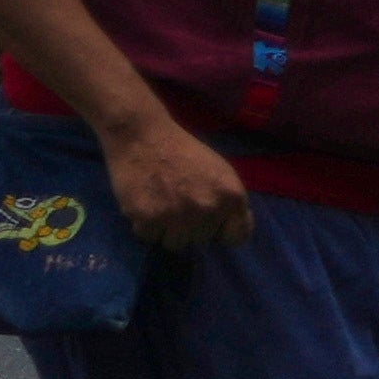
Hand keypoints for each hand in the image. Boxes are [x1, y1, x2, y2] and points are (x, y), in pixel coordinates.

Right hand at [95, 100, 259, 257]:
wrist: (141, 134)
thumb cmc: (182, 151)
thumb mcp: (220, 171)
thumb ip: (231, 203)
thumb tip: (228, 232)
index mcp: (232, 196)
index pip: (237, 237)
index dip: (221, 229)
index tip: (208, 218)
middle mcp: (208, 208)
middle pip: (202, 240)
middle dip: (190, 226)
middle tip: (175, 200)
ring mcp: (178, 215)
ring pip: (175, 244)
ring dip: (166, 229)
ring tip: (158, 203)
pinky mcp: (148, 218)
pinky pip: (148, 237)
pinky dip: (143, 224)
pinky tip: (143, 202)